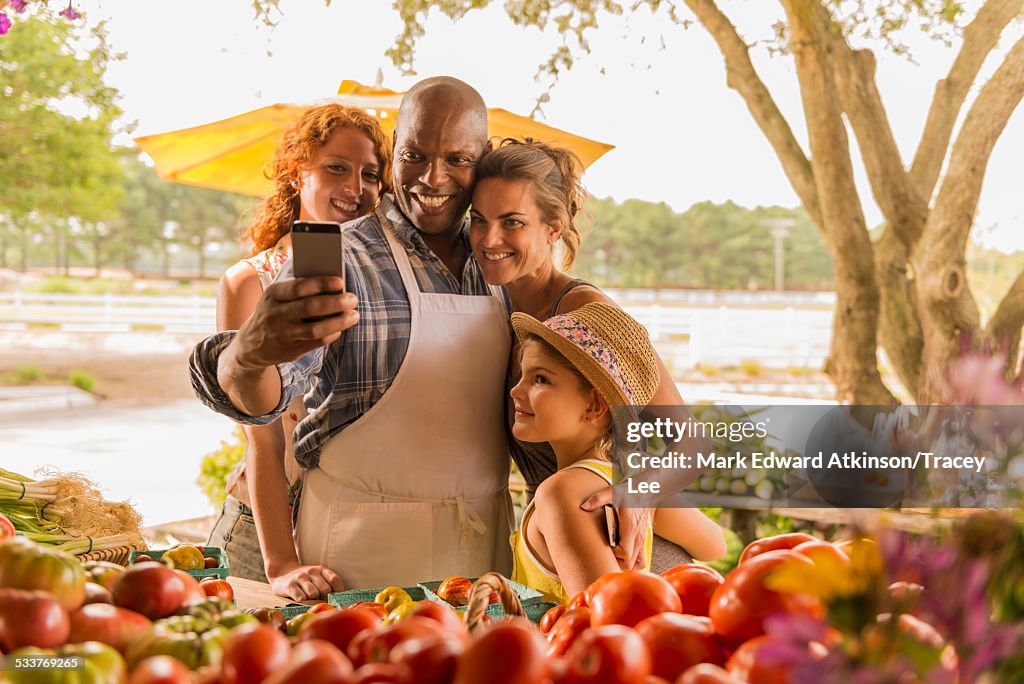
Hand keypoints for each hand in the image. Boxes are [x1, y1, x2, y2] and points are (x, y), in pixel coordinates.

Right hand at [233, 276, 358, 369]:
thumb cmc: (273, 312)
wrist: (249, 345)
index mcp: (272, 294)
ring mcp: (282, 334)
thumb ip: (298, 291)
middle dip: (336, 303)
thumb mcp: (276, 298)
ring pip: (315, 329)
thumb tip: (333, 287)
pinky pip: (315, 342)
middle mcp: (274, 314)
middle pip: (310, 307)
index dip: (321, 283)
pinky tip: (340, 329)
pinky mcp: (289, 350)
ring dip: (339, 322)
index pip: (299, 287)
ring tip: (354, 315)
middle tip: (353, 299)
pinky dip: (330, 335)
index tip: (340, 282)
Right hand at [269, 562, 344, 600]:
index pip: (334, 579)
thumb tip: (339, 600)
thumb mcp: (317, 576)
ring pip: (313, 594)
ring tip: (309, 599)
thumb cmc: (304, 578)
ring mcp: (300, 577)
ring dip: (313, 600)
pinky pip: (301, 598)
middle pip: (325, 589)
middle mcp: (311, 571)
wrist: (282, 571)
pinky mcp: (290, 585)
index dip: (338, 591)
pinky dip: (303, 602)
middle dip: (324, 598)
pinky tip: (301, 600)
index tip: (336, 599)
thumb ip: (327, 584)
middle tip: (320, 601)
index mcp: (321, 569)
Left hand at [580, 485, 652, 570]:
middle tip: (606, 552)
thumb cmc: (628, 492)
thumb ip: (598, 499)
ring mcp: (642, 540)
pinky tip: (621, 554)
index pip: (625, 553)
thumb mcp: (612, 492)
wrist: (645, 490)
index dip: (613, 554)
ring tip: (614, 556)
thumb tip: (583, 507)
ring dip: (625, 564)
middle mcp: (639, 537)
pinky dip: (633, 562)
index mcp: (631, 528)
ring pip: (638, 564)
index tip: (606, 546)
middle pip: (630, 563)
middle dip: (616, 562)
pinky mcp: (643, 540)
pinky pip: (641, 559)